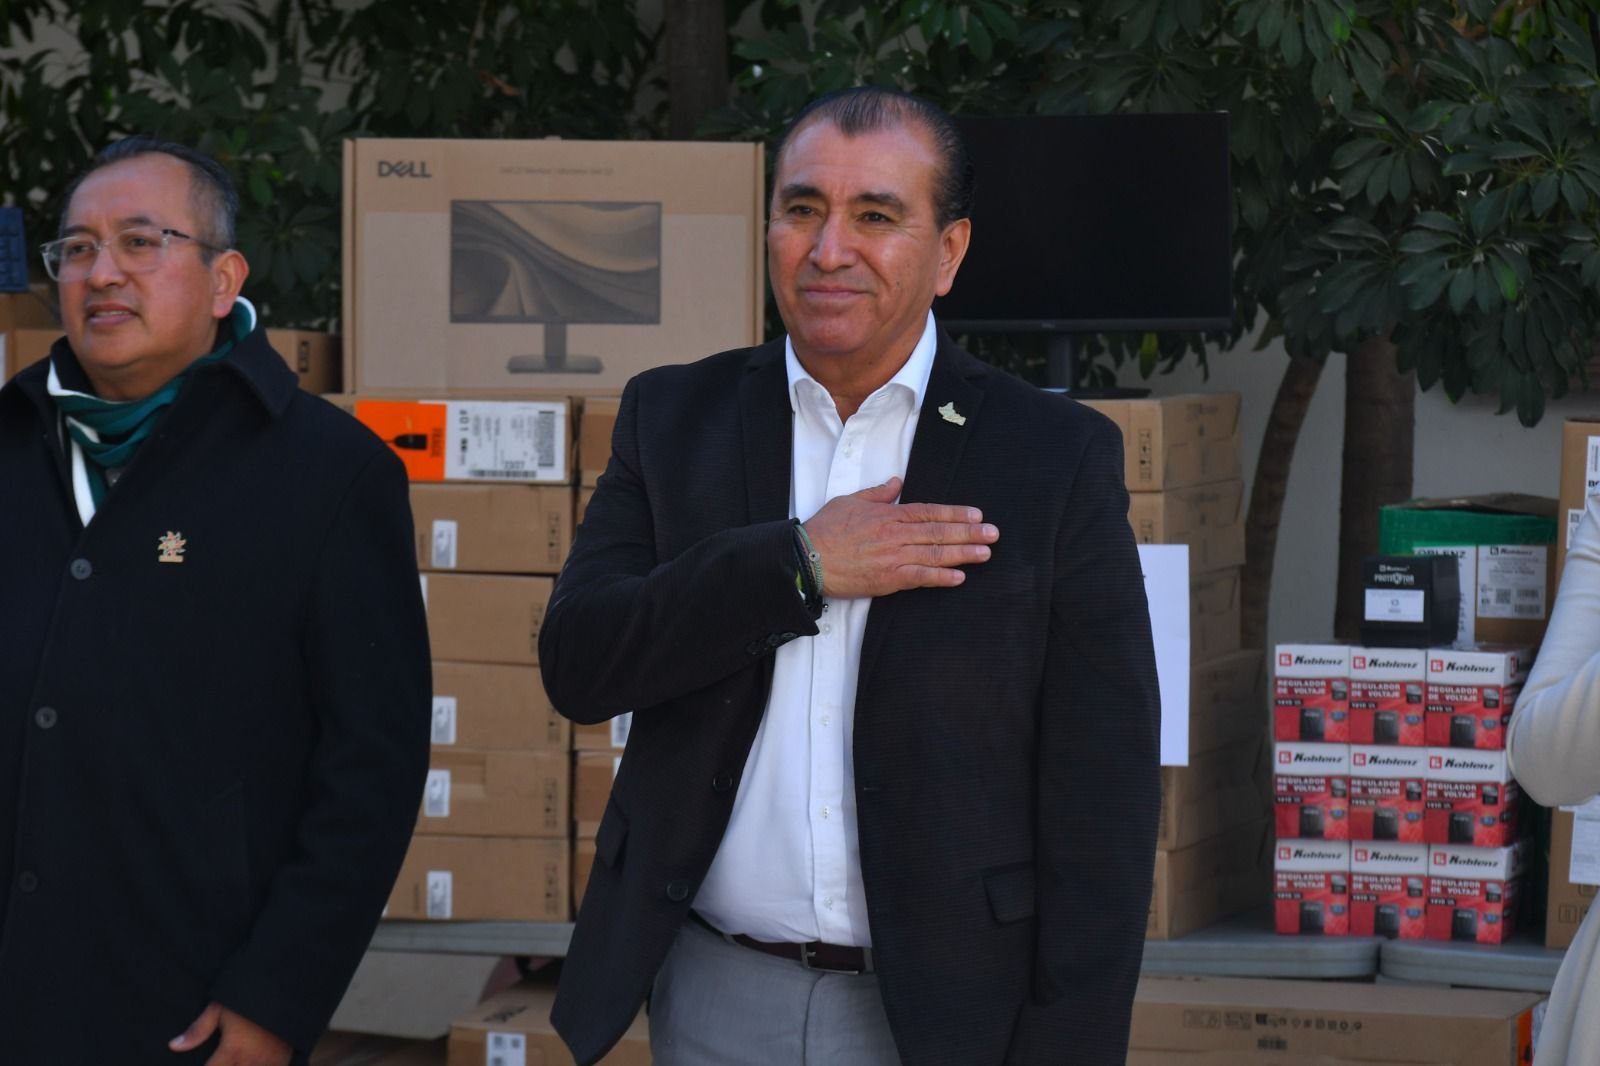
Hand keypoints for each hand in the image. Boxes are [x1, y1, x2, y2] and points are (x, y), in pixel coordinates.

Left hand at [170, 1002, 291, 1065]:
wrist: (285, 988)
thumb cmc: (250, 997)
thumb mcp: (221, 1009)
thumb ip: (198, 1030)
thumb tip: (174, 1046)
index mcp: (233, 1051)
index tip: (206, 1065)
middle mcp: (251, 1061)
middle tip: (224, 1060)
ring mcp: (269, 1062)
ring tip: (236, 1061)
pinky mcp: (283, 1059)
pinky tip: (251, 1061)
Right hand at [801, 477, 997, 598]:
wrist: (806, 557)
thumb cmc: (826, 529)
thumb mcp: (851, 500)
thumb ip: (878, 493)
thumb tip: (897, 482)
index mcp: (889, 514)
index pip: (930, 511)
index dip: (955, 513)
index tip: (976, 515)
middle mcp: (896, 534)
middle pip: (940, 532)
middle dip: (970, 533)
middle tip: (993, 534)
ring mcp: (894, 557)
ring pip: (936, 554)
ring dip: (964, 554)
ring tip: (985, 553)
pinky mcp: (887, 579)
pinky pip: (920, 578)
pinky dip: (941, 578)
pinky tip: (959, 577)